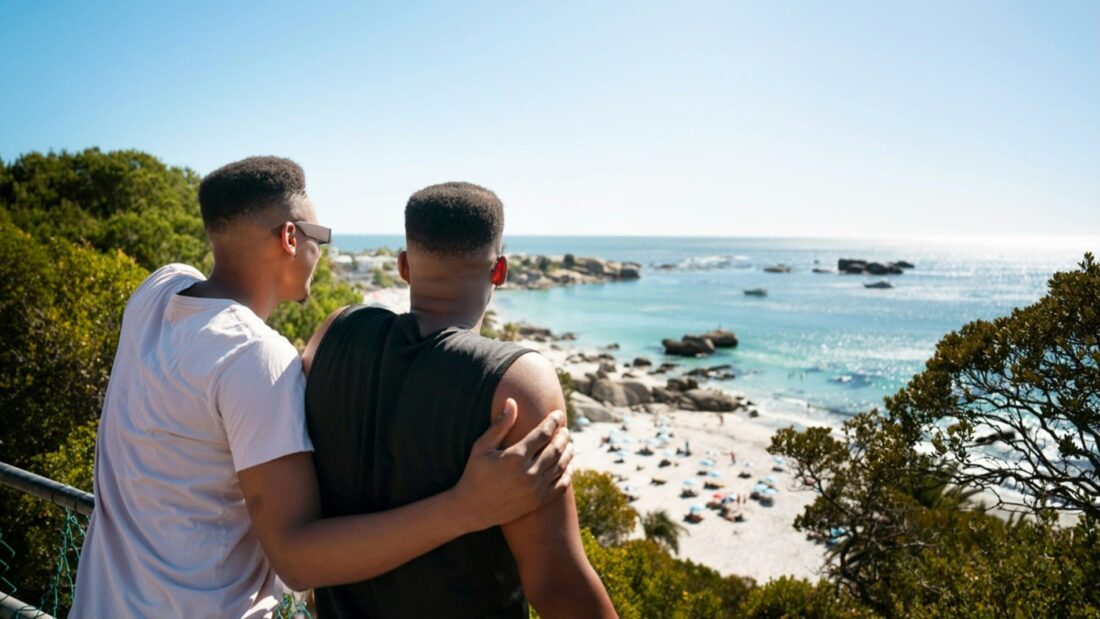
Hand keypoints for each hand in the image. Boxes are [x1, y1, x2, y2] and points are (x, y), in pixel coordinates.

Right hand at [453, 398, 573, 531]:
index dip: (553, 421)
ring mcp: (536, 489)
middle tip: (565, 429)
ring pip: (561, 466)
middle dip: (563, 435)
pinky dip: (568, 473)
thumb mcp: (482, 447)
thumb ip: (500, 425)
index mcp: (516, 456)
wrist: (471, 509)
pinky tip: (569, 466)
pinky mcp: (538, 502)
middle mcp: (529, 472)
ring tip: (569, 443)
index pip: (543, 433)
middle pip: (556, 448)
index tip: (558, 414)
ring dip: (568, 452)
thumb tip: (512, 401)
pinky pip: (561, 486)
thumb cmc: (474, 474)